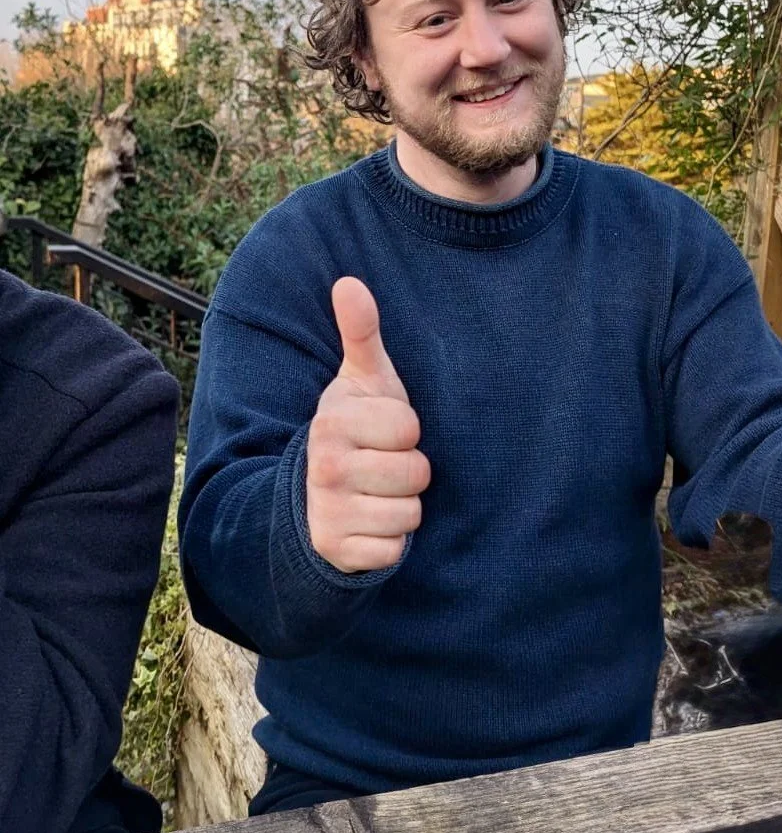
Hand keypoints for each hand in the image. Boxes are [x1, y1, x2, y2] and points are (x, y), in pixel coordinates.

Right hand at [306, 277, 429, 573]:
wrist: (315, 493)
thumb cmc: (356, 428)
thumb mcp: (361, 380)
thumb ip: (360, 331)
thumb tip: (349, 281)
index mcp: (333, 422)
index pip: (409, 428)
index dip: (405, 430)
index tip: (381, 431)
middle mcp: (324, 467)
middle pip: (415, 473)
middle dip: (408, 470)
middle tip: (381, 463)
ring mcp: (328, 512)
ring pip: (409, 512)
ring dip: (401, 505)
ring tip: (377, 491)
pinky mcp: (338, 551)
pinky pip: (394, 548)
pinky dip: (389, 540)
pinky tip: (368, 522)